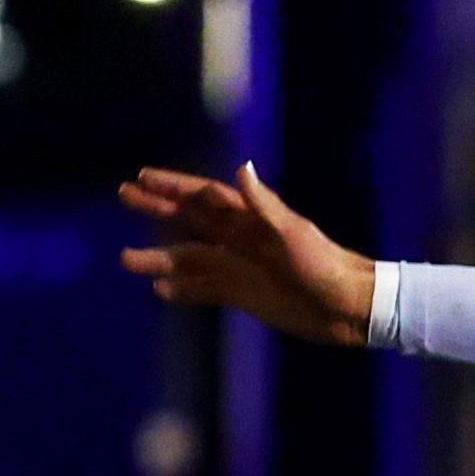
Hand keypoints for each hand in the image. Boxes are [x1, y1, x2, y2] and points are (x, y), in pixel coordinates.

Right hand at [117, 163, 376, 346]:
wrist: (350, 308)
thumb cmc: (327, 266)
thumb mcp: (294, 235)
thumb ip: (263, 205)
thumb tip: (241, 168)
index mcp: (253, 221)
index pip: (205, 197)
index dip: (175, 185)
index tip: (143, 176)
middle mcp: (242, 240)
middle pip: (191, 220)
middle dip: (158, 209)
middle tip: (124, 195)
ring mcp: (242, 267)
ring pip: (191, 258)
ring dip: (160, 258)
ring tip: (126, 260)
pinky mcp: (246, 295)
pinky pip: (206, 289)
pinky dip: (183, 289)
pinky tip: (159, 289)